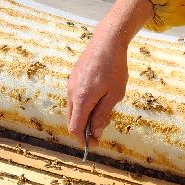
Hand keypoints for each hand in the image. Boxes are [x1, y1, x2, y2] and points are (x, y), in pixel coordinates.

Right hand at [67, 0, 153, 141]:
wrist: (107, 41)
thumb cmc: (114, 68)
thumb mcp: (114, 94)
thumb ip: (103, 115)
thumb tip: (95, 132)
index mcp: (81, 99)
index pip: (74, 128)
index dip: (82, 139)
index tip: (94, 143)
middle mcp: (71, 93)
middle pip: (71, 120)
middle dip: (84, 129)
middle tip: (102, 128)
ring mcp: (70, 84)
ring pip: (73, 109)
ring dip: (85, 116)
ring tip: (105, 110)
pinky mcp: (73, 78)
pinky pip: (75, 98)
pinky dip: (84, 105)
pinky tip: (99, 98)